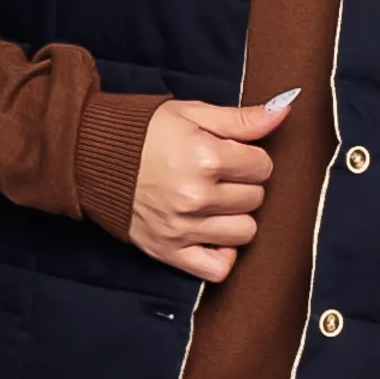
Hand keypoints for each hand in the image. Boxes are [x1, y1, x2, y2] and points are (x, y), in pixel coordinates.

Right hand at [130, 90, 298, 282]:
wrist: (94, 156)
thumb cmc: (145, 132)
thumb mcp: (193, 114)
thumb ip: (242, 119)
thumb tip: (285, 109)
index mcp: (205, 157)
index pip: (263, 167)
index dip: (250, 158)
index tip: (230, 155)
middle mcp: (195, 196)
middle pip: (255, 199)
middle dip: (243, 185)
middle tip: (218, 176)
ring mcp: (182, 228)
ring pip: (245, 232)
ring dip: (236, 217)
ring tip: (215, 203)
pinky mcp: (169, 251)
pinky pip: (218, 269)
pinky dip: (222, 254)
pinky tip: (213, 234)